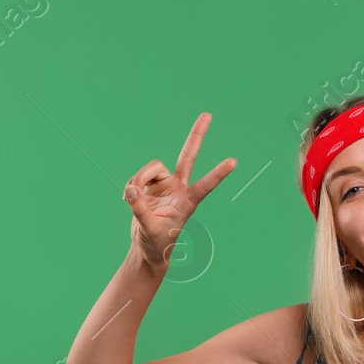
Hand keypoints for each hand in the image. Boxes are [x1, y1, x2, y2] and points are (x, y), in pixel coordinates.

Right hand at [124, 112, 236, 269]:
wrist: (147, 248)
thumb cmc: (156, 244)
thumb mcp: (150, 230)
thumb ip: (140, 210)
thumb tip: (131, 190)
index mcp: (187, 202)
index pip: (205, 186)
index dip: (218, 174)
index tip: (233, 162)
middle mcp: (178, 189)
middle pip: (188, 156)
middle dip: (196, 136)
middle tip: (208, 114)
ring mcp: (165, 185)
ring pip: (151, 168)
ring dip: (139, 179)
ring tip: (132, 198)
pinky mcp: (150, 186)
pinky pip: (137, 177)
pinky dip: (131, 187)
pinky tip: (130, 200)